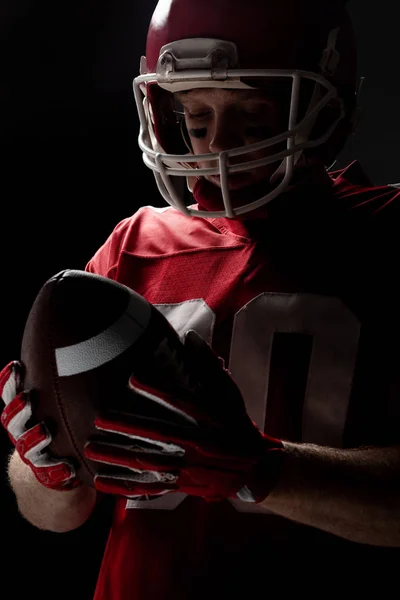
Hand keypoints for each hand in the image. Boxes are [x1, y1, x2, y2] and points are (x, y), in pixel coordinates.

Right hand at [0, 361, 80, 490]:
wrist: (58, 470)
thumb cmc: (64, 425)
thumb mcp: (62, 406)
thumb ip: (65, 387)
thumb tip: (88, 352)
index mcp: (23, 414)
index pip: (10, 394)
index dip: (9, 381)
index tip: (16, 365)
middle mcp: (22, 433)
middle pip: (11, 420)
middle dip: (18, 408)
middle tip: (28, 397)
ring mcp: (33, 455)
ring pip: (26, 447)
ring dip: (33, 439)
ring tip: (44, 431)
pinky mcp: (47, 474)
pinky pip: (49, 475)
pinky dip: (56, 471)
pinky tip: (67, 467)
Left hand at [84, 330, 283, 502]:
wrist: (254, 468)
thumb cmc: (236, 423)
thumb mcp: (228, 392)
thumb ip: (208, 365)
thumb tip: (190, 336)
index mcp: (208, 419)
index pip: (182, 402)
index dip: (158, 390)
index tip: (133, 378)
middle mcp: (197, 443)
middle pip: (159, 435)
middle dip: (127, 427)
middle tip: (99, 418)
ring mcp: (188, 467)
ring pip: (149, 463)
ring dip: (118, 456)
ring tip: (90, 449)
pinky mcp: (181, 484)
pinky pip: (149, 487)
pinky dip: (124, 486)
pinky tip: (100, 480)